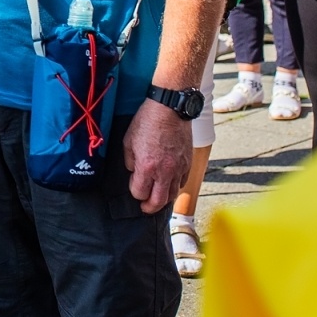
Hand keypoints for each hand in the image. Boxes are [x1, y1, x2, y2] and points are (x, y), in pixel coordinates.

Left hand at [124, 99, 192, 213]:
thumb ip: (130, 161)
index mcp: (147, 166)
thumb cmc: (147, 121)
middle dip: (149, 207)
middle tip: (145, 208)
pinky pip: (182, 182)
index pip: (140, 193)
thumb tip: (134, 172)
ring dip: (164, 199)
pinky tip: (169, 184)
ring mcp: (178, 168)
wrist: (170, 109)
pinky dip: (175, 187)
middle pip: (158, 201)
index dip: (135, 193)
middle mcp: (164, 171)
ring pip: (172, 195)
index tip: (134, 186)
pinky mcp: (187, 163)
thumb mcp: (128, 140)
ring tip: (157, 198)